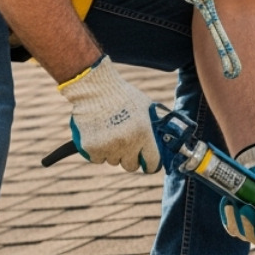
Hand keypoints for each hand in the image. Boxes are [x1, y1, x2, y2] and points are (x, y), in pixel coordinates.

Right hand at [57, 56, 159, 172]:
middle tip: (126, 145)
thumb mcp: (145, 107)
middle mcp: (127, 143)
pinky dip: (97, 151)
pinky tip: (98, 137)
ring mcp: (108, 147)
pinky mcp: (91, 147)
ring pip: (113, 161)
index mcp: (143, 134)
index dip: (150, 163)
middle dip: (130, 158)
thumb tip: (163, 137)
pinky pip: (97, 158)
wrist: (94, 88)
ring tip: (110, 135)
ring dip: (113, 153)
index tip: (147, 161)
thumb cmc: (122, 95)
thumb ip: (153, 125)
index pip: (152, 163)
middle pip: (131, 166)